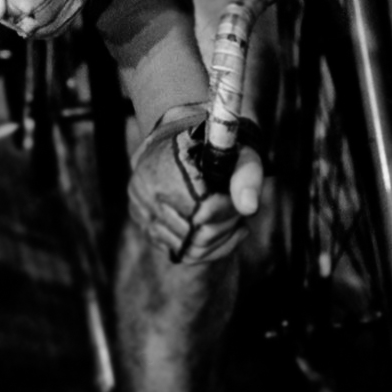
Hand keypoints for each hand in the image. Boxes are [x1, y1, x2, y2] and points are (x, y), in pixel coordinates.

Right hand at [126, 102, 264, 264]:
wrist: (179, 139)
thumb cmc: (215, 146)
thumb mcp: (238, 152)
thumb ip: (247, 176)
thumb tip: (249, 208)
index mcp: (167, 166)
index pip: (203, 211)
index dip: (228, 212)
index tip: (240, 204)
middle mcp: (146, 190)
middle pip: (195, 235)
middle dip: (224, 228)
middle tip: (238, 214)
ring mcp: (141, 210)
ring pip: (188, 250)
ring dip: (217, 241)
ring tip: (230, 222)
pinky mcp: (144, 224)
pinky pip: (179, 252)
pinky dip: (206, 249)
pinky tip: (220, 233)